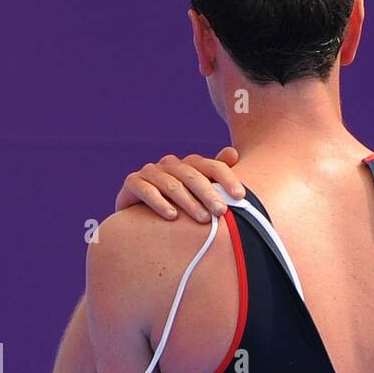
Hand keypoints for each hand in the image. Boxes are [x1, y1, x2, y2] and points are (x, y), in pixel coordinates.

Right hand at [114, 148, 245, 221]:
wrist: (139, 216)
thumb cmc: (177, 205)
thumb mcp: (198, 193)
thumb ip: (216, 176)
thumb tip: (233, 153)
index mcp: (189, 165)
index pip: (211, 166)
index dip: (227, 179)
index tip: (241, 196)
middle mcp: (170, 164)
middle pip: (192, 175)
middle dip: (209, 193)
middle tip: (223, 211)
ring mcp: (150, 172)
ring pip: (171, 184)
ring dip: (188, 202)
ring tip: (204, 219)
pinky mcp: (132, 183)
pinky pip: (145, 190)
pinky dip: (159, 203)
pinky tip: (172, 216)